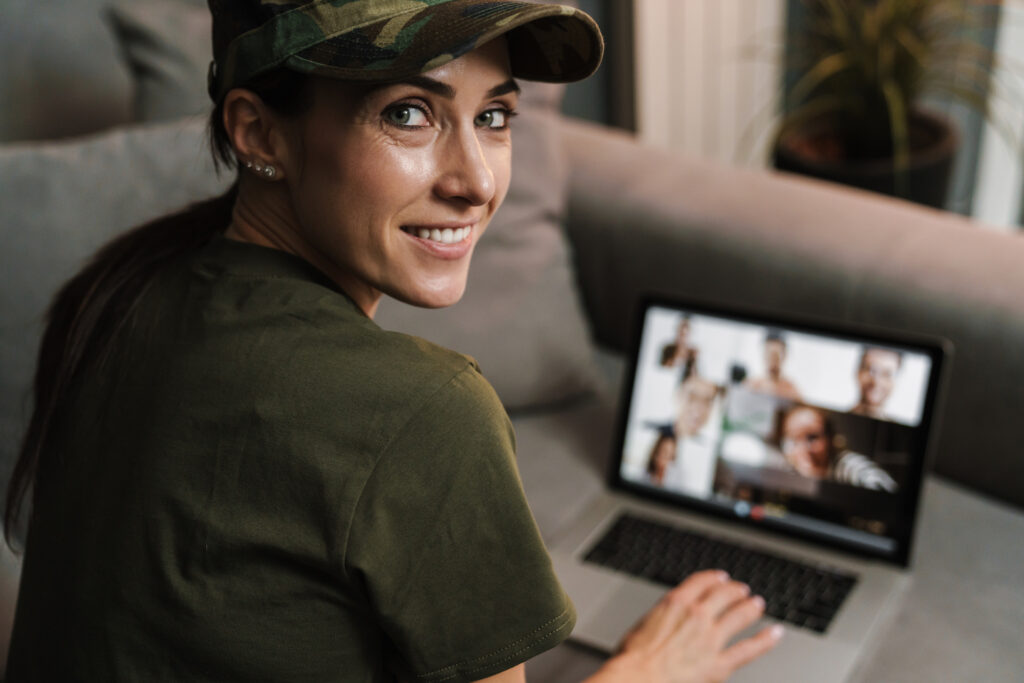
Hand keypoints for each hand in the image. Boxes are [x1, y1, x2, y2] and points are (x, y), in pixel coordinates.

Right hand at [588, 570, 782, 682]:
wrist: (637, 678)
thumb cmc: (633, 657)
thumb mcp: (643, 624)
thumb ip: (662, 619)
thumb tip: (668, 621)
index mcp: (675, 602)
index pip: (701, 582)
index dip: (714, 578)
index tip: (720, 578)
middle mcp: (697, 615)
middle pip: (724, 594)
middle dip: (735, 590)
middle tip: (742, 590)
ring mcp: (711, 639)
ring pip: (740, 615)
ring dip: (751, 607)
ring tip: (757, 604)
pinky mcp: (720, 664)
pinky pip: (749, 648)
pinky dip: (766, 639)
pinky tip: (775, 633)